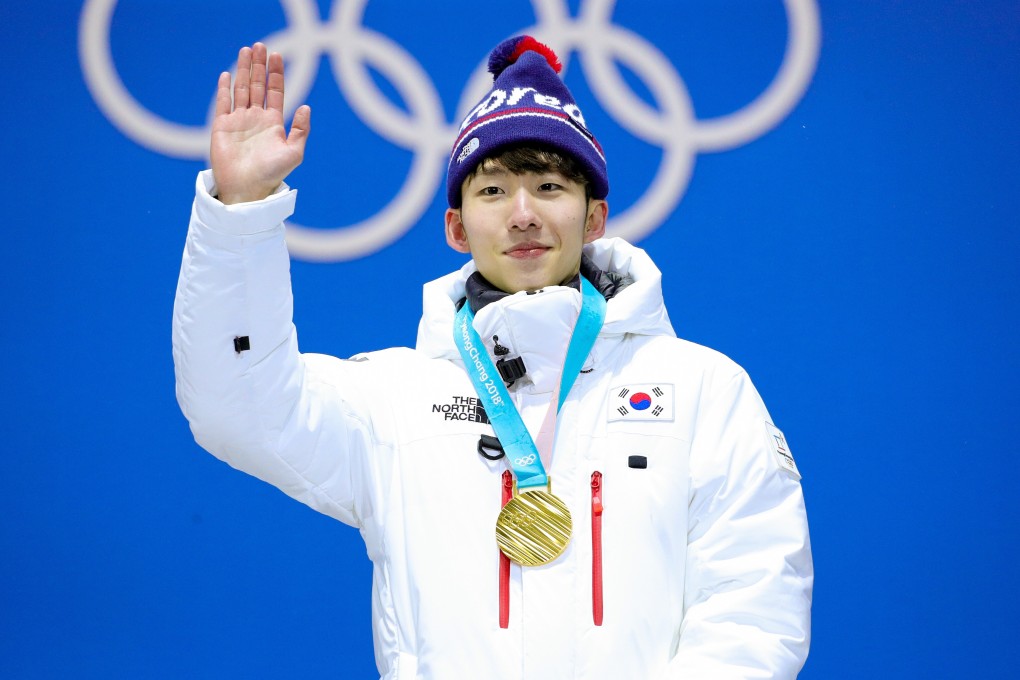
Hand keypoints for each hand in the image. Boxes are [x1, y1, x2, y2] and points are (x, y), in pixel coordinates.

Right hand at [210, 43, 310, 204]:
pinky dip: (225, 89)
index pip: (275, 92)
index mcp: (273, 123)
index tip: (277, 55)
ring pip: (242, 89)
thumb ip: (301, 129)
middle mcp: (256, 119)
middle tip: (261, 45)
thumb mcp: (294, 152)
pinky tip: (228, 74)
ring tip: (247, 50)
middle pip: (258, 85)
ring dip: (244, 70)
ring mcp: (238, 121)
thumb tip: (306, 106)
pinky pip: (223, 103)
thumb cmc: (272, 174)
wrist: (247, 190)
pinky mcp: (222, 126)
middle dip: (260, 66)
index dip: (276, 74)